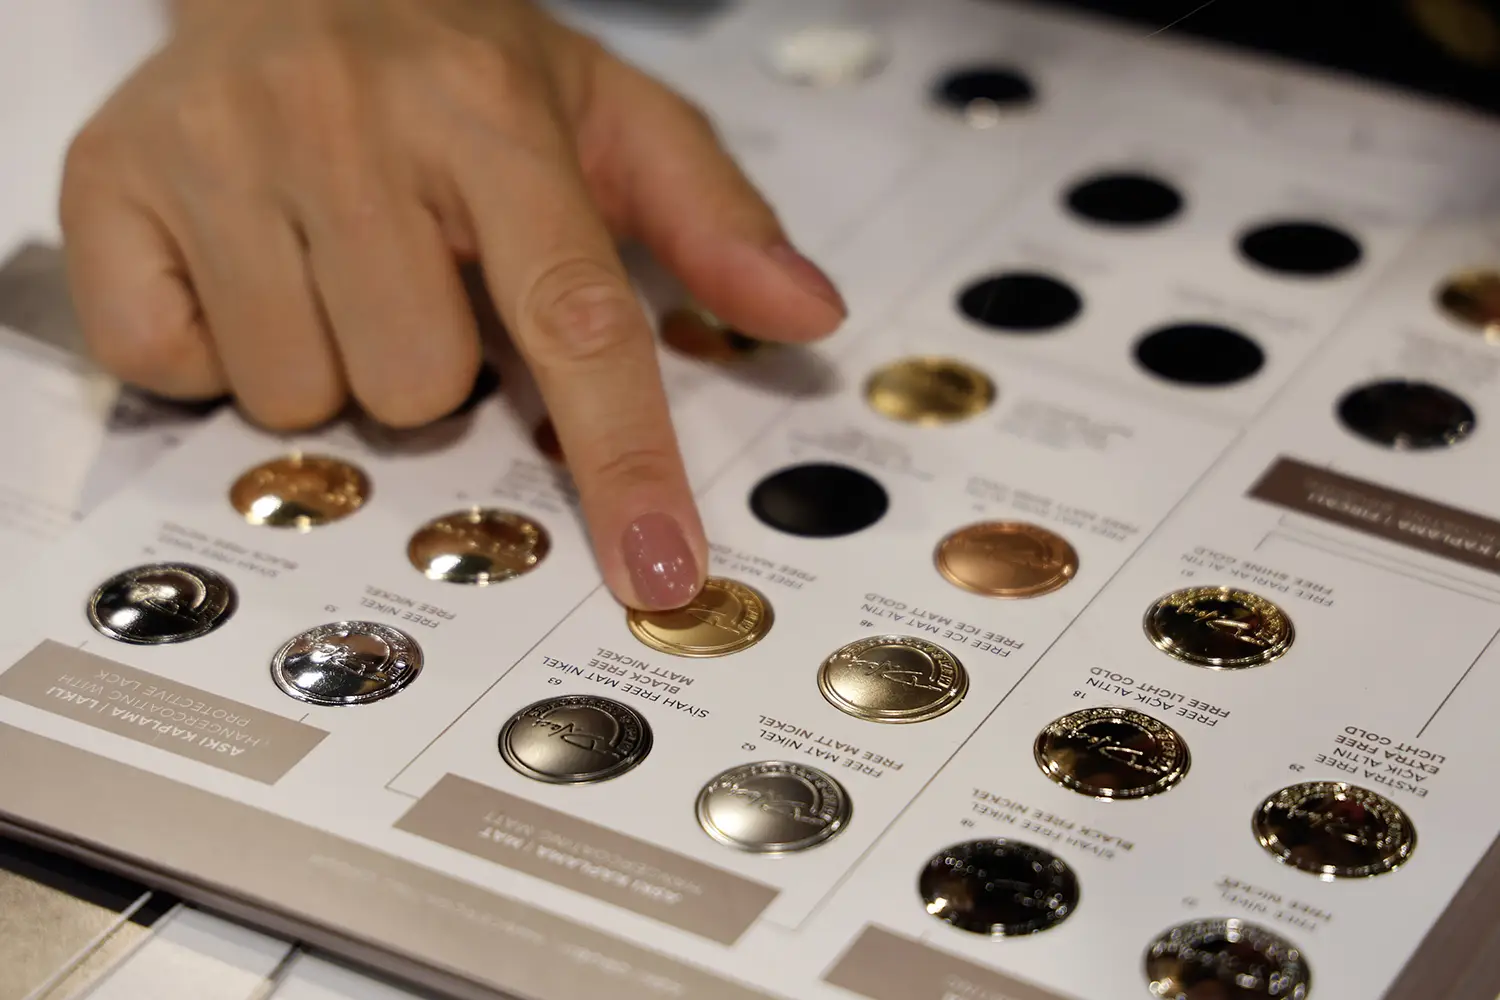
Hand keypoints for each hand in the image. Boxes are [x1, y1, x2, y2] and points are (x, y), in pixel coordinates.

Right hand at [60, 0, 845, 609]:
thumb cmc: (461, 66)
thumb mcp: (608, 112)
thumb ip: (714, 218)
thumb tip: (807, 317)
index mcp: (493, 113)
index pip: (575, 318)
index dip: (625, 462)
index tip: (660, 575)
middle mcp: (346, 122)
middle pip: (416, 391)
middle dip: (433, 368)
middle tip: (417, 274)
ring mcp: (214, 147)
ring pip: (300, 397)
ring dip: (331, 359)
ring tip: (333, 259)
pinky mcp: (105, 178)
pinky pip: (172, 367)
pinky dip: (214, 350)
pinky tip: (243, 262)